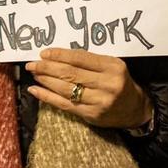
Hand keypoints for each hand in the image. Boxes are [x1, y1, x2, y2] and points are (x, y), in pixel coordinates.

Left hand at [26, 48, 152, 128]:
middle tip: (33, 63)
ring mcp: (98, 101)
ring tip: (34, 73)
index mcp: (113, 66)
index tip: (44, 53)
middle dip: (48, 67)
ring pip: (66, 89)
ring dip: (46, 80)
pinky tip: (35, 90)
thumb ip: (90, 62)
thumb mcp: (112, 66)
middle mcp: (106, 84)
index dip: (60, 55)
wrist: (135, 109)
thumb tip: (59, 56)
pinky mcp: (91, 115)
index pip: (81, 58)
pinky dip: (47, 97)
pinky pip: (64, 104)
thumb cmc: (120, 82)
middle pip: (71, 74)